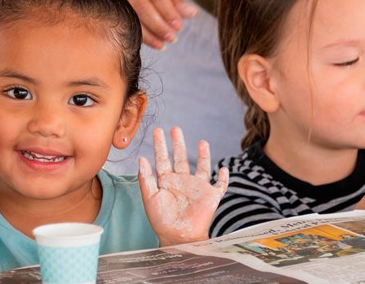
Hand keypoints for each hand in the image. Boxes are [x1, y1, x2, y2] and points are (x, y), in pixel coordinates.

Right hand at [103, 0, 198, 48]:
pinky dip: (138, 35)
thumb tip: (192, 14)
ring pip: (129, 15)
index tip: (179, 27)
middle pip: (140, 5)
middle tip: (172, 38)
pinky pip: (121, 22)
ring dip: (148, 34)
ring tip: (163, 44)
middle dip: (158, 24)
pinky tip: (152, 43)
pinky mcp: (103, 3)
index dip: (167, 11)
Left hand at [138, 127, 228, 245]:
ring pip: (201, 167)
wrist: (179, 237)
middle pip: (180, 158)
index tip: (157, 131)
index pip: (162, 159)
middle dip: (178, 143)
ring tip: (203, 141)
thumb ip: (146, 178)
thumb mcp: (150, 198)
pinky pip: (220, 185)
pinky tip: (224, 169)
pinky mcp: (210, 196)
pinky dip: (223, 177)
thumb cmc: (161, 220)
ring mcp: (197, 188)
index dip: (160, 145)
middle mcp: (182, 182)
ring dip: (203, 155)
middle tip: (175, 128)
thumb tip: (141, 158)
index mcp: (166, 181)